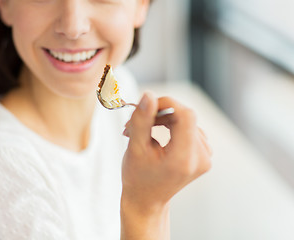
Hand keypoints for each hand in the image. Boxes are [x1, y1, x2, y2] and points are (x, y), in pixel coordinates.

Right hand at [121, 92, 211, 212]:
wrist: (147, 199)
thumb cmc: (138, 177)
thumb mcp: (135, 148)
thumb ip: (142, 120)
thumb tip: (148, 95)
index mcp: (184, 159)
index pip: (185, 115)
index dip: (167, 104)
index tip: (146, 106)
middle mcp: (200, 158)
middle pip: (185, 117)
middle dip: (159, 114)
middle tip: (135, 123)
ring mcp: (205, 158)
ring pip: (186, 121)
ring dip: (163, 120)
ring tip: (142, 131)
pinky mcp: (204, 155)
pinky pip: (190, 129)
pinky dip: (172, 127)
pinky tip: (157, 135)